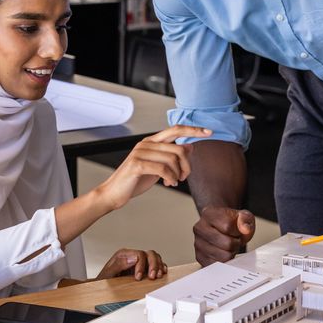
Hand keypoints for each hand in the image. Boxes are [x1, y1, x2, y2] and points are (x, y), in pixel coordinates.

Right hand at [96, 126, 210, 211]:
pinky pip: (164, 169)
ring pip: (173, 159)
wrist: (113, 193)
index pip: (176, 129)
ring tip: (173, 182)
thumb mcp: (158, 166)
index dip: (193, 130)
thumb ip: (171, 155)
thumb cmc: (135, 180)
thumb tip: (189, 146)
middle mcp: (146, 143)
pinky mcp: (137, 164)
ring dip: (178, 174)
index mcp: (151, 141)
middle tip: (183, 177)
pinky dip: (170, 178)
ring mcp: (140, 152)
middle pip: (179, 148)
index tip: (209, 131)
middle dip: (187, 165)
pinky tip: (168, 183)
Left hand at [96, 248, 167, 280]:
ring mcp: (139, 261)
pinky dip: (161, 267)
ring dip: (158, 266)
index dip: (141, 265)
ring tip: (157, 276)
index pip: (138, 254)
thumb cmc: (105, 281)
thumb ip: (119, 264)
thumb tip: (133, 258)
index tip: (138, 277)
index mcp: (123, 255)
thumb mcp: (108, 273)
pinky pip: (156, 263)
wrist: (103, 288)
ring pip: (154, 257)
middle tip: (151, 277)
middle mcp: (132, 256)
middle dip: (153, 265)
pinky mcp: (144, 268)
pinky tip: (161, 272)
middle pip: (149, 254)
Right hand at [193, 205, 255, 265]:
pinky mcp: (199, 257)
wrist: (218, 226)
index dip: (237, 231)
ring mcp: (198, 243)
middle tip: (234, 239)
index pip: (228, 227)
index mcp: (209, 214)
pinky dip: (224, 261)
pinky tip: (223, 252)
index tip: (236, 230)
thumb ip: (246, 220)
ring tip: (228, 245)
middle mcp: (200, 228)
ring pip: (223, 257)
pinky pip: (217, 265)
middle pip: (227, 244)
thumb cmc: (230, 222)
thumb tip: (245, 229)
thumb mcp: (243, 216)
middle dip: (235, 243)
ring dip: (230, 253)